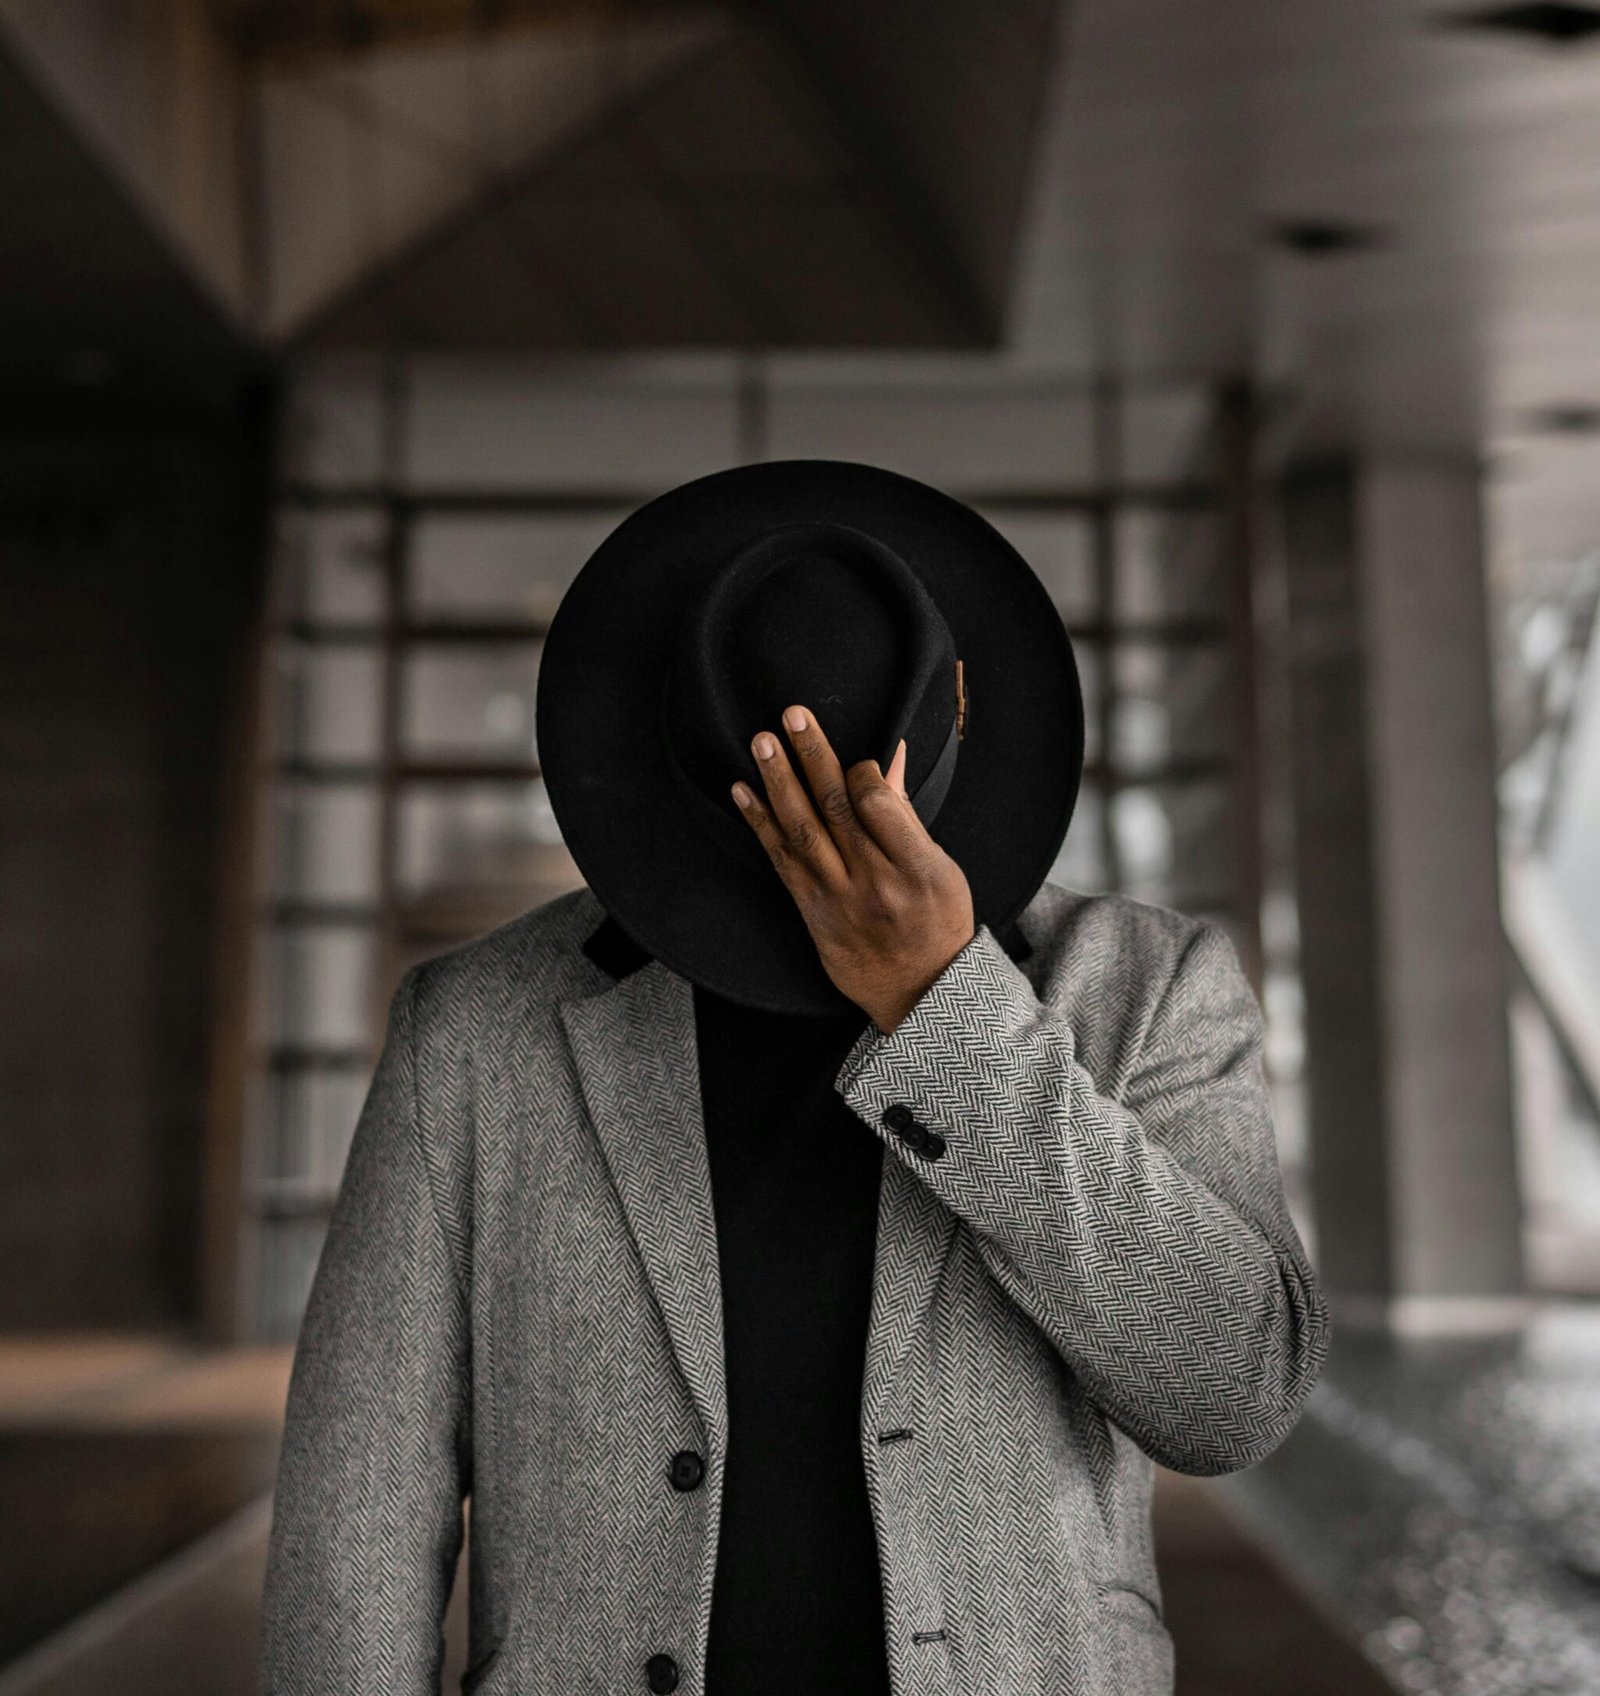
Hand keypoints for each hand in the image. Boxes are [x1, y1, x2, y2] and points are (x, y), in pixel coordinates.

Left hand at [731, 703, 975, 1032]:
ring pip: (803, 830)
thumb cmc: (937, 923)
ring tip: (762, 743)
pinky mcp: (813, 913)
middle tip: (792, 715)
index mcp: (917, 867)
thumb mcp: (941, 868)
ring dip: (778, 782)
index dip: (861, 771)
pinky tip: (744, 793)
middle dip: (812, 755)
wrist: (920, 991)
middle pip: (836, 807)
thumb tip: (887, 758)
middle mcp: (876, 882)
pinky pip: (782, 861)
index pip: (877, 802)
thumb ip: (906, 816)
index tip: (855, 759)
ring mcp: (840, 899)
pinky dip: (761, 824)